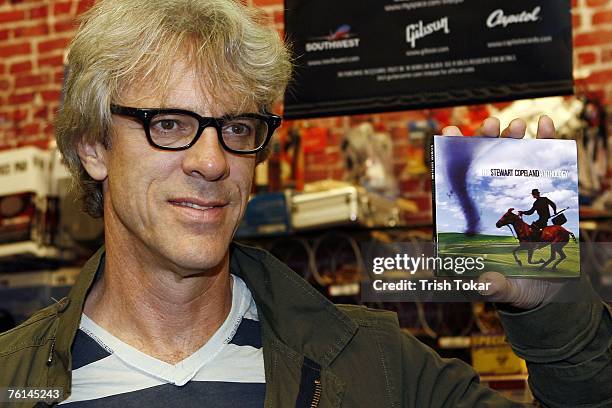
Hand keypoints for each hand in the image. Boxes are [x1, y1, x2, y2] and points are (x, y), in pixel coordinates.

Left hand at [441, 115, 558, 308]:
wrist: (551, 290)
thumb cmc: (520, 288)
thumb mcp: (505, 289)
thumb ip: (494, 286)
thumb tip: (483, 283)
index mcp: (475, 220)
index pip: (458, 185)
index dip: (452, 159)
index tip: (451, 133)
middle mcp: (493, 203)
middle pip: (484, 166)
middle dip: (485, 141)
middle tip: (490, 124)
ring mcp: (518, 196)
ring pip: (512, 160)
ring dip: (513, 139)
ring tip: (517, 123)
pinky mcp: (544, 195)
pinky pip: (543, 164)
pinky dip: (546, 142)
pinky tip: (545, 125)